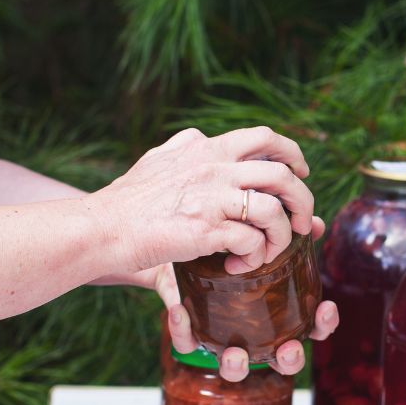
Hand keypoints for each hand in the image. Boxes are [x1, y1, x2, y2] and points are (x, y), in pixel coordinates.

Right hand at [92, 127, 314, 275]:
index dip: (291, 154)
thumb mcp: (157, 159)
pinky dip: (254, 257)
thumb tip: (199, 140)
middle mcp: (213, 166)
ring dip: (282, 236)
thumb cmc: (126, 201)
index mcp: (204, 147)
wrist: (103, 227)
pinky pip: (252, 241)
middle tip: (302, 223)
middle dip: (303, 200)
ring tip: (269, 252)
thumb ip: (183, 148)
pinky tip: (237, 266)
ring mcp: (212, 197)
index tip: (300, 172)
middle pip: (282, 173)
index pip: (264, 138)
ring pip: (273, 209)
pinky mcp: (207, 229)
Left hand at [145, 216, 338, 382]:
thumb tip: (314, 224)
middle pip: (282, 361)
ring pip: (235, 368)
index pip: (311, 328)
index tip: (325, 308)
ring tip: (235, 353)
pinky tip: (180, 312)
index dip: (323, 324)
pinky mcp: (191, 334)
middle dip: (289, 359)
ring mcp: (224, 339)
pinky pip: (187, 343)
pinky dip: (184, 331)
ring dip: (238, 365)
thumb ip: (290, 236)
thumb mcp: (261, 242)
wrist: (185, 251)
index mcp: (281, 316)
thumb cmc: (233, 253)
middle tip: (287, 348)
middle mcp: (257, 335)